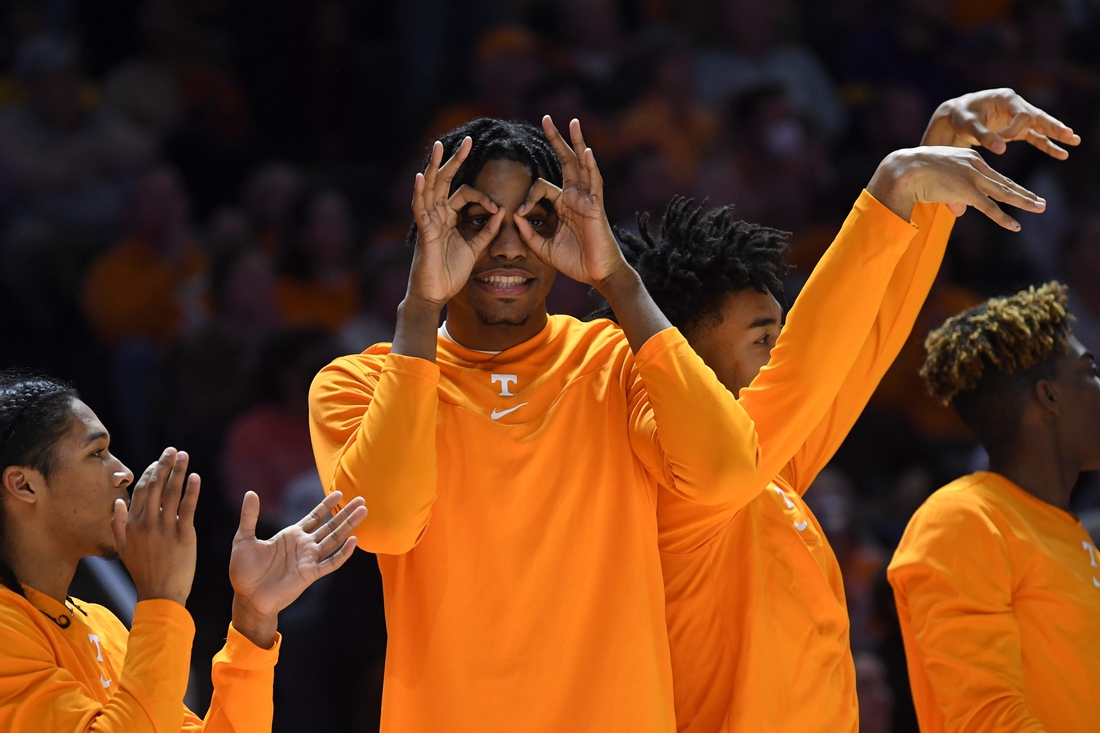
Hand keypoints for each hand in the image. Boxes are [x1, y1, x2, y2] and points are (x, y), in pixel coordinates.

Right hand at [112, 447, 198, 606]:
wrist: (160, 594)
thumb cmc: (143, 572)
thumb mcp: (122, 549)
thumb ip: (118, 524)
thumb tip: (117, 502)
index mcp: (132, 525)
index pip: (140, 492)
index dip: (150, 473)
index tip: (159, 461)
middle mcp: (147, 523)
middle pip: (155, 487)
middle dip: (164, 465)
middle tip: (172, 450)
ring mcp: (165, 528)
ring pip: (171, 493)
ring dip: (178, 472)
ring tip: (184, 455)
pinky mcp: (183, 535)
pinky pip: (188, 508)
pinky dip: (192, 491)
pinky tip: (195, 477)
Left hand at [228, 490, 366, 647]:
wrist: (248, 598)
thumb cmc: (244, 571)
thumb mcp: (244, 538)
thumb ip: (250, 516)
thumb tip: (251, 493)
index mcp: (291, 536)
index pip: (314, 517)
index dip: (327, 505)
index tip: (339, 493)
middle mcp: (304, 545)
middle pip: (330, 526)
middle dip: (345, 513)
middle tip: (361, 500)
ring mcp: (309, 559)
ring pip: (334, 540)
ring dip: (349, 526)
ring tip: (363, 512)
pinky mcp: (310, 574)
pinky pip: (331, 562)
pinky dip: (343, 553)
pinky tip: (353, 541)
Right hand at [408, 137, 505, 307]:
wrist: (435, 294)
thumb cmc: (450, 273)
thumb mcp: (474, 249)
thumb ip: (486, 232)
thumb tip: (502, 215)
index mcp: (448, 218)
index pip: (464, 194)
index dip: (484, 198)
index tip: (498, 209)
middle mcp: (436, 215)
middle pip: (445, 181)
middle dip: (455, 160)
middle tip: (466, 140)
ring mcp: (428, 222)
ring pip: (430, 188)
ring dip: (435, 166)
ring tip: (439, 146)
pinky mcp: (424, 233)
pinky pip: (420, 209)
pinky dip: (420, 192)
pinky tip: (422, 177)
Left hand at [514, 116, 627, 289]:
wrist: (597, 275)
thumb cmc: (576, 262)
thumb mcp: (544, 248)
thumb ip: (530, 234)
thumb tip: (515, 216)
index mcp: (564, 205)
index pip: (542, 187)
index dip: (528, 197)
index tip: (521, 213)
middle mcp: (576, 197)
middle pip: (565, 161)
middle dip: (556, 140)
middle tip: (546, 119)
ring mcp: (587, 199)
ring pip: (581, 165)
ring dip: (577, 142)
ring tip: (573, 122)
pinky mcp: (596, 206)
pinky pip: (594, 182)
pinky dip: (590, 166)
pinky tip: (586, 151)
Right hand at [867, 146, 1045, 228]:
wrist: (904, 170)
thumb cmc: (914, 174)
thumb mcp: (937, 181)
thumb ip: (952, 196)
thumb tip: (961, 212)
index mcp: (969, 157)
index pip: (992, 175)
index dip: (1007, 186)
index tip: (1019, 194)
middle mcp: (975, 165)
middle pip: (1004, 182)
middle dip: (1023, 193)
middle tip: (1040, 202)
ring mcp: (972, 178)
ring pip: (1004, 192)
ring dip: (1024, 202)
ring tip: (1040, 208)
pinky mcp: (967, 191)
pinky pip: (989, 207)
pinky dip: (1003, 218)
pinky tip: (1015, 226)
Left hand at [922, 88, 1079, 158]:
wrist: (955, 117)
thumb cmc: (960, 117)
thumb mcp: (968, 125)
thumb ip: (983, 136)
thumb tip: (1001, 150)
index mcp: (1005, 98)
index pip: (1021, 115)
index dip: (1013, 131)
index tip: (1000, 141)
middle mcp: (1015, 105)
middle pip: (1039, 116)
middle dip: (1053, 126)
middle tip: (1069, 135)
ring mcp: (1017, 117)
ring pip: (1040, 126)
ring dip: (1055, 135)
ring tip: (1073, 141)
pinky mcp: (1016, 128)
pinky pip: (1034, 136)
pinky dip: (1046, 144)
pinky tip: (1060, 153)